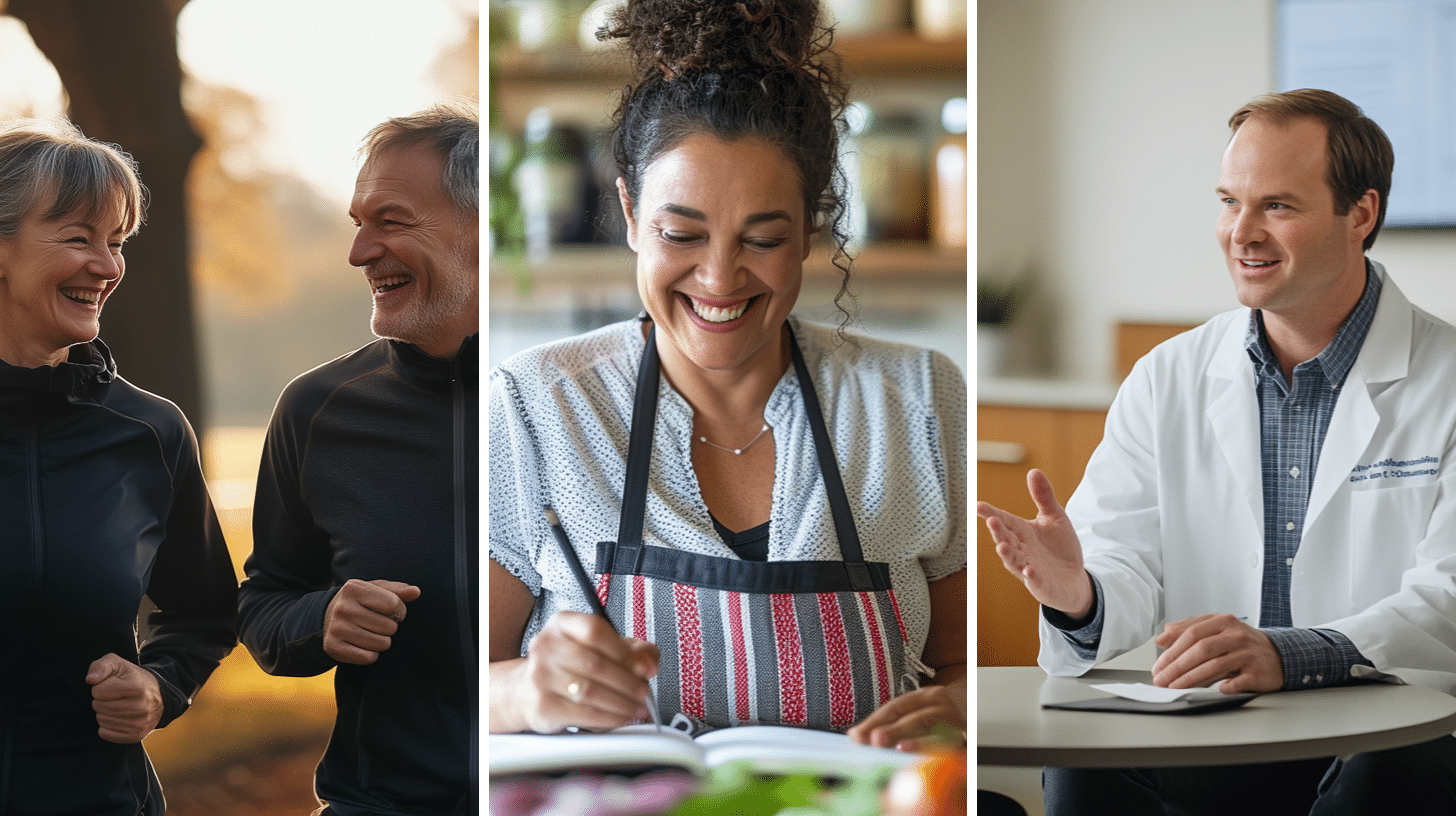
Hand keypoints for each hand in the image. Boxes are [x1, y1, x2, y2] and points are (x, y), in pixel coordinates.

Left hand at [86, 654, 163, 743]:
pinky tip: (118, 718)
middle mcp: (141, 707)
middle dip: (102, 700)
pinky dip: (107, 726)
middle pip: (98, 706)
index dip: (100, 686)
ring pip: (101, 720)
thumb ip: (101, 666)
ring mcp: (139, 723)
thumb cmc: (131, 678)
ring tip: (119, 705)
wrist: (157, 695)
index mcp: (136, 687)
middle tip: (115, 696)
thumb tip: (91, 679)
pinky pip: (105, 734)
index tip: (111, 685)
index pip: (97, 691)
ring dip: (105, 713)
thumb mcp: (118, 664)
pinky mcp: (136, 736)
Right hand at [323, 578, 421, 664]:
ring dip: (382, 641)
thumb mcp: (376, 590)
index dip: (399, 610)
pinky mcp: (333, 647)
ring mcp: (336, 628)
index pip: (393, 604)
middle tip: (379, 624)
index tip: (392, 612)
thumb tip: (416, 592)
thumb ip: (398, 590)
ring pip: (382, 644)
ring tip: (372, 634)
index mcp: (354, 588)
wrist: (327, 618)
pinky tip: (363, 645)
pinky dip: (371, 654)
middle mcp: (343, 607)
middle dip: (390, 627)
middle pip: (389, 627)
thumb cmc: (361, 602)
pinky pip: (368, 658)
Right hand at [507, 611, 659, 733]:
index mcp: (562, 624)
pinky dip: (610, 718)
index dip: (624, 651)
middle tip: (645, 693)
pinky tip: (622, 717)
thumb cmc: (571, 665)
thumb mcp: (603, 647)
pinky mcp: (543, 705)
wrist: (529, 690)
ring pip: (591, 691)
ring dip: (622, 703)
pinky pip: (584, 713)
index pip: (594, 631)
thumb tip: (649, 665)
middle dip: (628, 682)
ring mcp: (540, 676)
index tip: (644, 668)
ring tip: (639, 708)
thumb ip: (635, 650)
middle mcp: (546, 646)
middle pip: (595, 663)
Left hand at [847, 681, 966, 751]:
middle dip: (895, 730)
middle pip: (916, 718)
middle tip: (875, 740)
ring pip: (938, 730)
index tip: (857, 735)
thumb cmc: (941, 711)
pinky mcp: (970, 737)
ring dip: (919, 741)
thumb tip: (858, 735)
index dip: (875, 721)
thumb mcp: (919, 709)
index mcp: (925, 696)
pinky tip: (932, 760)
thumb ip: (893, 721)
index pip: (897, 707)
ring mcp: (959, 720)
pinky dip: (942, 753)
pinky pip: (956, 746)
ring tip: (901, 748)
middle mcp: (942, 705)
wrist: (980, 704)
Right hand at [976, 469, 1093, 617]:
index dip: (991, 514)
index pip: (1004, 521)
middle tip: (992, 521)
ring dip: (1007, 555)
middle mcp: (1021, 550)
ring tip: (1001, 546)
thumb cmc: (1060, 547)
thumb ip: (1043, 497)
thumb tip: (1033, 471)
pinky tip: (1029, 570)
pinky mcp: (1042, 586)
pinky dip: (1031, 577)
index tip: (978, 506)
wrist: (1074, 579)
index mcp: (1022, 532)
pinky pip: (1035, 582)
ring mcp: (1029, 569)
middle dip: (998, 532)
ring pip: (1014, 562)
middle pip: (1006, 540)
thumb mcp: (1054, 517)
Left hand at [1152, 613, 1283, 692]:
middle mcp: (1236, 635)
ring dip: (1191, 679)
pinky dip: (1225, 686)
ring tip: (1175, 687)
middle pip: (1201, 649)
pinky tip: (1213, 690)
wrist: (1277, 654)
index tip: (1158, 666)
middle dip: (1177, 666)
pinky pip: (1238, 681)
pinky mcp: (1258, 672)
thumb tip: (1162, 637)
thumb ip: (1188, 629)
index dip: (1172, 651)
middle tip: (1162, 680)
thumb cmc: (1240, 643)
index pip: (1191, 634)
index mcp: (1223, 621)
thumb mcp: (1215, 629)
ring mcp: (1248, 653)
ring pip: (1215, 665)